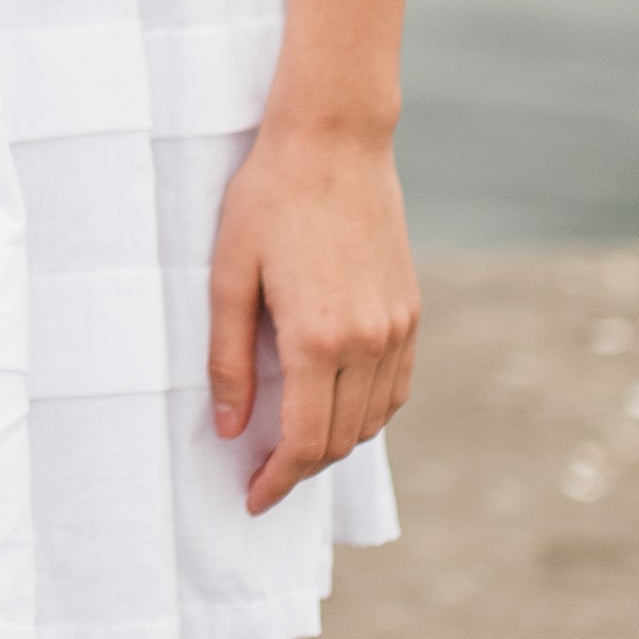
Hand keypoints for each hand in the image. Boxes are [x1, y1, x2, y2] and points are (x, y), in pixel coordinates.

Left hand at [208, 121, 418, 516]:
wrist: (334, 140)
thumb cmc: (269, 199)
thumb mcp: (228, 276)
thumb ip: (228, 360)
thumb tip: (229, 429)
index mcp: (317, 338)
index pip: (304, 442)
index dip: (277, 481)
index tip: (252, 498)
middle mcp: (368, 341)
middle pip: (340, 441)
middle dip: (300, 470)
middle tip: (262, 476)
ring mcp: (397, 328)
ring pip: (372, 421)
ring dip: (333, 443)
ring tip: (291, 443)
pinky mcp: (411, 310)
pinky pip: (395, 388)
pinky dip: (366, 413)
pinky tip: (333, 405)